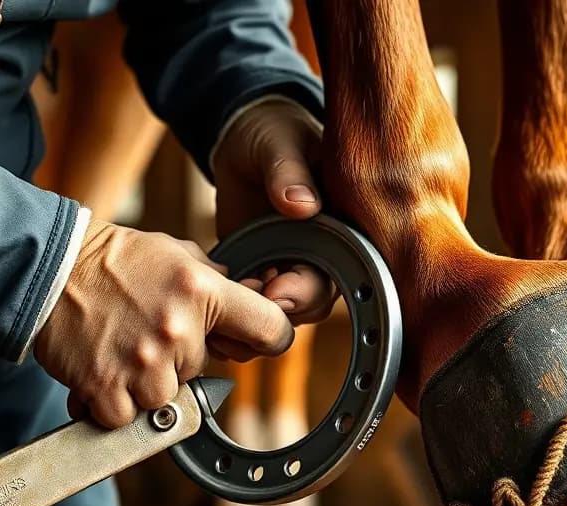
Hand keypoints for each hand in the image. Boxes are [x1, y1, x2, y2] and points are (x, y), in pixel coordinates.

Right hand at [34, 220, 293, 427]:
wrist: (48, 269)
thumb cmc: (114, 260)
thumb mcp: (176, 253)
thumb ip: (214, 278)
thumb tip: (250, 296)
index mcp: (203, 290)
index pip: (270, 329)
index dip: (269, 339)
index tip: (257, 342)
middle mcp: (178, 328)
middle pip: (202, 369)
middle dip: (179, 358)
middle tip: (145, 331)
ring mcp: (143, 362)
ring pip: (166, 397)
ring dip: (145, 384)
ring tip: (121, 350)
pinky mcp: (107, 387)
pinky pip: (127, 416)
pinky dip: (113, 403)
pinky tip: (101, 369)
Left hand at [212, 98, 334, 324]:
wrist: (241, 137)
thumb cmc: (272, 131)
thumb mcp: (280, 143)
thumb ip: (289, 171)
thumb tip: (303, 205)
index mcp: (344, 225)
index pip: (341, 273)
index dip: (310, 288)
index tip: (276, 289)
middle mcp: (325, 251)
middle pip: (314, 301)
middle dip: (282, 308)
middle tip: (249, 294)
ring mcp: (293, 263)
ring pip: (285, 310)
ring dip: (258, 312)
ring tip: (231, 293)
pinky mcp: (263, 268)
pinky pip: (257, 301)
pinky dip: (240, 307)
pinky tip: (222, 295)